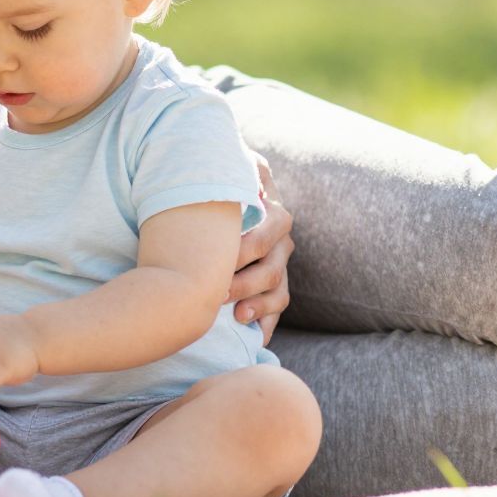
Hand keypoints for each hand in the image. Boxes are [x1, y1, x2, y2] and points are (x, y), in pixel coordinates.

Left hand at [228, 152, 293, 343]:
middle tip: (215, 293)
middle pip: (273, 269)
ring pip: (279, 293)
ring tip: (237, 316)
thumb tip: (248, 158)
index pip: (269, 233)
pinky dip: (265, 326)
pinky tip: (253, 338)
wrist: (215, 204)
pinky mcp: (270, 290)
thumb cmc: (220, 185)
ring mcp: (278, 267)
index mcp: (273, 213)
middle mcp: (281, 242)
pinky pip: (276, 313)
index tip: (219, 261)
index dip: (245, 249)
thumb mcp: (232, 168)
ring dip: (258, 307)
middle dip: (244, 283)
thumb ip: (243, 165)